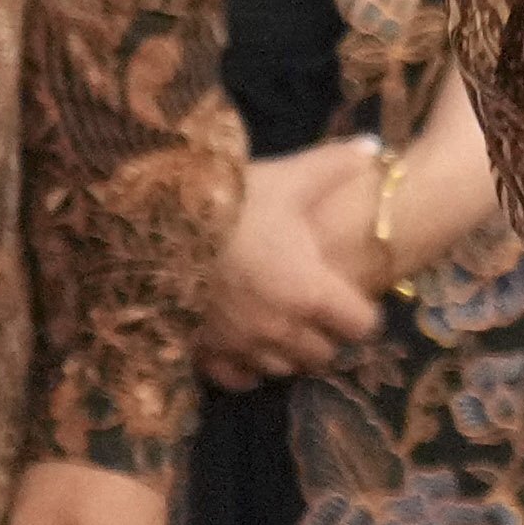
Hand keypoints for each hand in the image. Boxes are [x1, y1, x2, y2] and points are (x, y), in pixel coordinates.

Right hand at [201, 136, 384, 389]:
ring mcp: (239, 345)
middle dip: (323, 335)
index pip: (361, 327)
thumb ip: (335, 166)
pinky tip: (243, 344)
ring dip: (285, 352)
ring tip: (278, 324)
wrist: (149, 225)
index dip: (360, 314)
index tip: (350, 298)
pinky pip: (235, 378)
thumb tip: (374, 146)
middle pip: (322, 355)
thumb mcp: (287, 178)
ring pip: (281, 369)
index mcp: (310, 292)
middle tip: (313, 311)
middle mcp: (280, 330)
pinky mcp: (202, 351)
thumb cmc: (229, 201)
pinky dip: (244, 367)